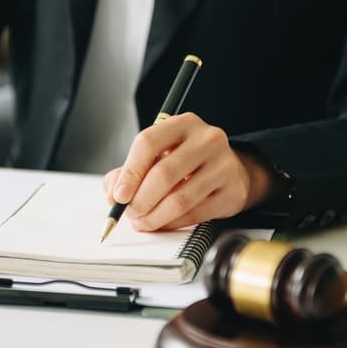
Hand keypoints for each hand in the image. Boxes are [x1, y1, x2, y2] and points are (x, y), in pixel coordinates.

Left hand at [102, 112, 276, 230]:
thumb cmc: (188, 162)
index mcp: (183, 124)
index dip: (130, 172)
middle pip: (164, 174)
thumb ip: (130, 171)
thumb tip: (114, 195)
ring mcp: (223, 165)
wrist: (231, 171)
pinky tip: (163, 223)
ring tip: (142, 222)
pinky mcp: (232, 191)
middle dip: (140, 200)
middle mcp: (207, 139)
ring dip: (154, 216)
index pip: (148, 142)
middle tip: (129, 213)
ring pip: (179, 198)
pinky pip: (195, 214)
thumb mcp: (159, 155)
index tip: (118, 195)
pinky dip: (172, 223)